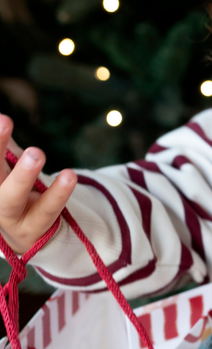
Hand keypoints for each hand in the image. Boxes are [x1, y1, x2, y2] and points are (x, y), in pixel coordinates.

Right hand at [0, 114, 76, 254]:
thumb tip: (1, 114)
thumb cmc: (15, 190)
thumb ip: (6, 147)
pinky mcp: (34, 228)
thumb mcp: (8, 169)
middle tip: (5, 120)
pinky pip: (47, 209)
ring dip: (23, 174)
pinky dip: (58, 193)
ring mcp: (9, 216)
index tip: (2, 117)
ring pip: (12, 197)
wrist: (24, 234)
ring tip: (37, 152)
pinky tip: (69, 175)